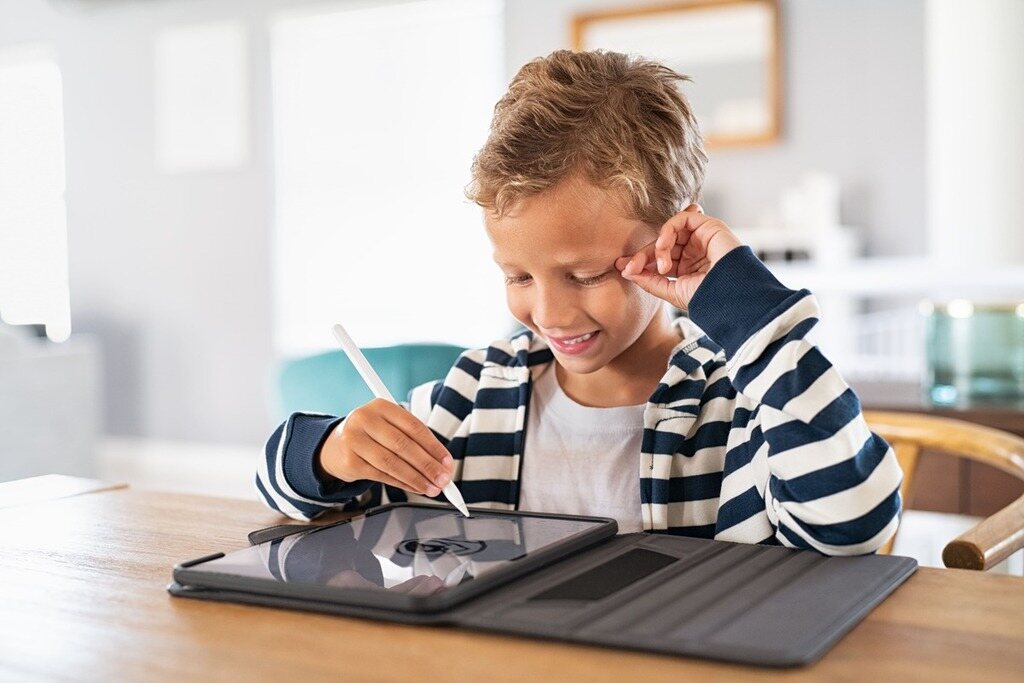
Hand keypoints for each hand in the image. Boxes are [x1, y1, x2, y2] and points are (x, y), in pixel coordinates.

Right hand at [319, 398, 453, 496]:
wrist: (335, 446)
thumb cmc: (372, 435)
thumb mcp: (390, 427)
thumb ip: (414, 441)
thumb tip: (442, 464)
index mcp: (381, 406)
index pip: (413, 426)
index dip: (433, 446)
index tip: (447, 462)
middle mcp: (365, 419)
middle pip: (403, 445)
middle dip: (427, 465)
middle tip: (443, 479)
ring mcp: (354, 440)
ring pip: (392, 463)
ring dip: (416, 478)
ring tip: (432, 488)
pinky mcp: (349, 462)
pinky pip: (381, 475)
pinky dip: (402, 484)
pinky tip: (415, 488)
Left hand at [614, 205, 742, 309]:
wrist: (733, 297)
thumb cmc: (709, 298)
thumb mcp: (672, 291)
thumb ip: (649, 280)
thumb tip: (626, 271)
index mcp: (687, 267)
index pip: (659, 258)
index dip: (639, 261)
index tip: (621, 267)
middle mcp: (694, 251)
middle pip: (660, 245)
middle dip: (643, 255)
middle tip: (629, 266)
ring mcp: (701, 238)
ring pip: (668, 232)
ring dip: (657, 248)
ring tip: (663, 267)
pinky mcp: (709, 226)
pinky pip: (681, 219)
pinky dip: (667, 231)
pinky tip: (663, 248)